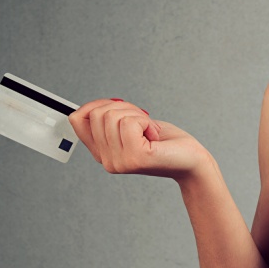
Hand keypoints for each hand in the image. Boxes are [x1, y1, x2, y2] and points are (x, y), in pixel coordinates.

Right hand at [68, 98, 209, 180]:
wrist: (191, 161)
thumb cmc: (165, 142)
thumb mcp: (131, 126)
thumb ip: (108, 119)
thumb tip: (85, 108)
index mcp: (101, 152)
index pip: (77, 119)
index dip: (96, 105)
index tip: (120, 108)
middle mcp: (106, 160)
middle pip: (98, 113)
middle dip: (125, 109)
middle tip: (143, 124)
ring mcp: (118, 161)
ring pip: (113, 116)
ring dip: (137, 116)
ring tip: (149, 132)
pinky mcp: (134, 158)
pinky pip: (130, 122)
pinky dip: (146, 122)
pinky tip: (153, 137)